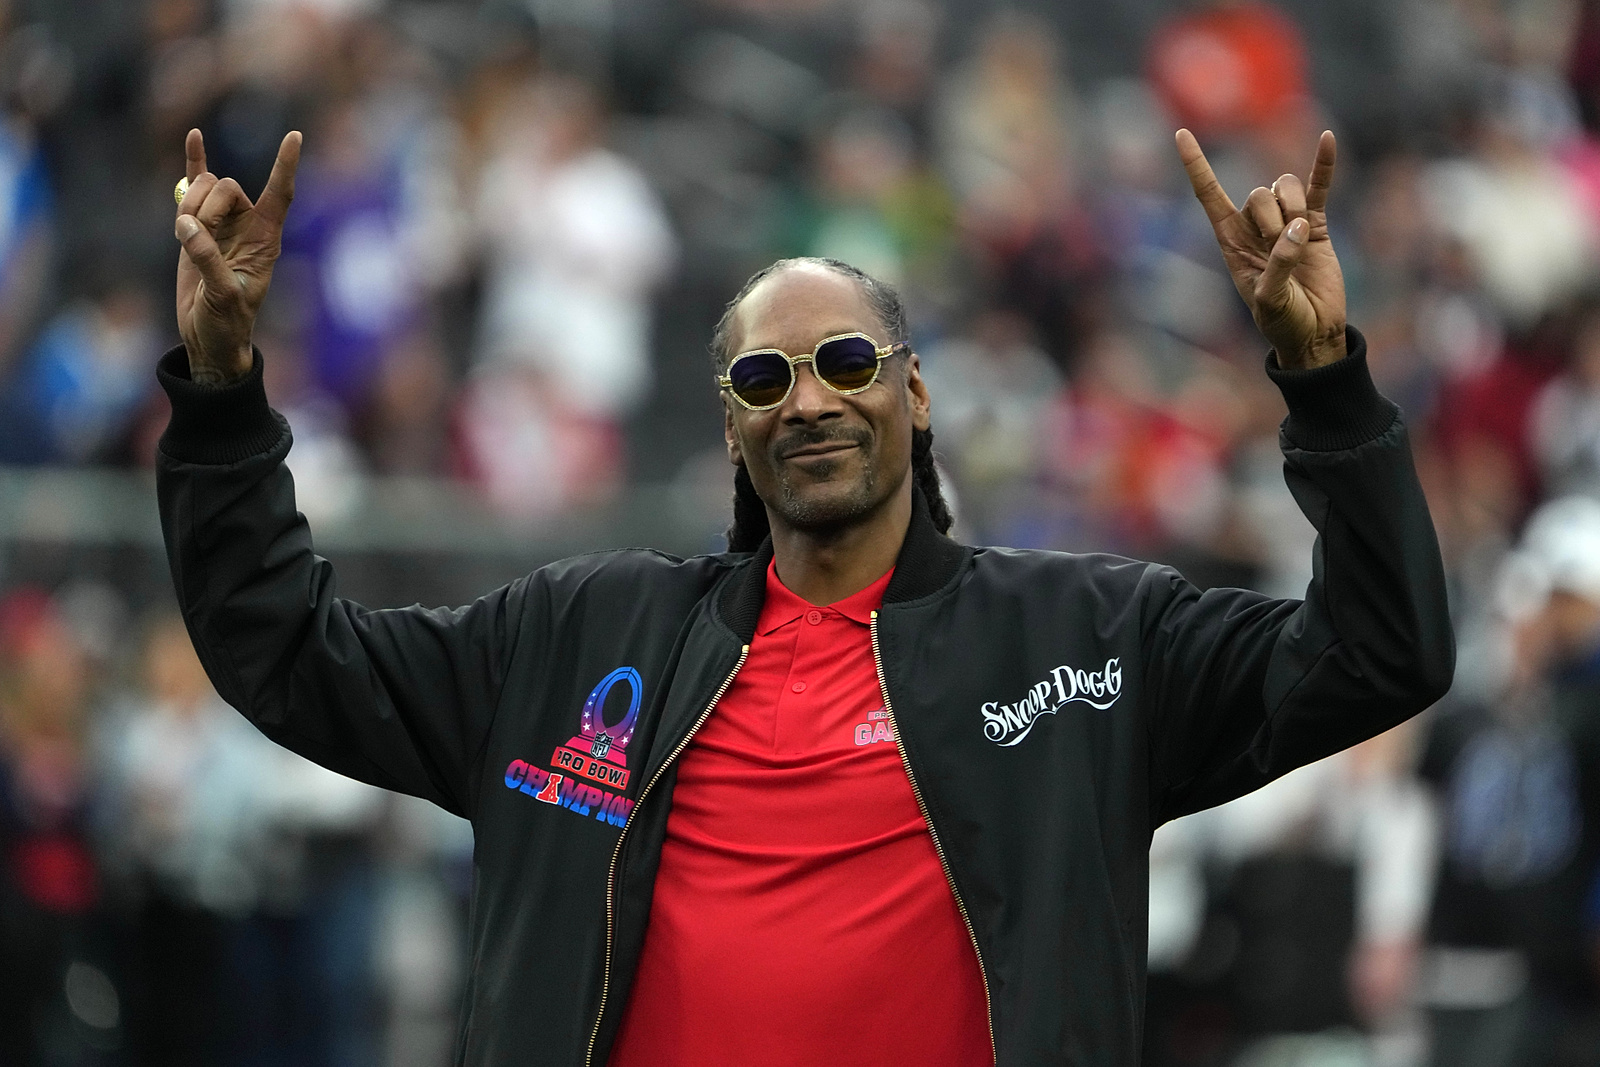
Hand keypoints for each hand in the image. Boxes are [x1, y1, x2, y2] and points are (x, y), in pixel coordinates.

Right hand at [174, 127, 299, 383]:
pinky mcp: (197, 225)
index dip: (285, 166)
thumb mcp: (222, 296)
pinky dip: (194, 162)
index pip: (281, 195)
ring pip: (205, 187)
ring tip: (185, 237)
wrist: (207, 334)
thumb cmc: (226, 322)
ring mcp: (222, 223)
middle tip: (193, 236)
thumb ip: (207, 259)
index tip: (294, 135)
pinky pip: (196, 185)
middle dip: (206, 205)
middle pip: (227, 188)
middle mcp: (248, 225)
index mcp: (266, 240)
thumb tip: (187, 226)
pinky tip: (194, 136)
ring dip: (189, 205)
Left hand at [1177, 129, 1346, 368]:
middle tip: (1280, 245)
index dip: (1196, 165)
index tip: (1181, 134)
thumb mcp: (1270, 300)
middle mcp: (1255, 227)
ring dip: (1294, 205)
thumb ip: (1279, 264)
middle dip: (1270, 216)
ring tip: (1301, 236)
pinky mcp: (1316, 223)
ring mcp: (1287, 222)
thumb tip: (1298, 226)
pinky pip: (1319, 186)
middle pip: (1258, 193)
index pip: (1209, 195)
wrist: (1314, 331)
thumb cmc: (1283, 321)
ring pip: (1285, 187)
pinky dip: (1323, 164)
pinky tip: (1327, 139)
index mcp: (1231, 242)